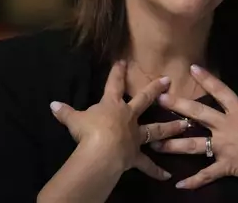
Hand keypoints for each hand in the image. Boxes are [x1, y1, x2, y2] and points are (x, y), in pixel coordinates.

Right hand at [50, 60, 187, 180]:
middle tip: (168, 80)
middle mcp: (128, 117)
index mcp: (112, 105)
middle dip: (156, 89)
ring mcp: (135, 135)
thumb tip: (52, 104)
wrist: (102, 151)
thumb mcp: (74, 120)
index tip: (123, 61)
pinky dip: (156, 170)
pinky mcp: (135, 154)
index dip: (117, 73)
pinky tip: (167, 175)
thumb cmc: (89, 131)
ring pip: (156, 129)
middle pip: (144, 100)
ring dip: (170, 127)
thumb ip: (65, 112)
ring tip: (185, 124)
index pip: (114, 84)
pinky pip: (147, 164)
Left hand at [153, 65, 237, 189]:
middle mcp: (227, 126)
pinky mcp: (226, 165)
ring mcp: (224, 146)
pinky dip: (193, 181)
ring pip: (193, 144)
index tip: (192, 68)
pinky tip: (179, 184)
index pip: (221, 91)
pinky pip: (206, 174)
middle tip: (159, 99)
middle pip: (198, 113)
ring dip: (173, 144)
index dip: (207, 79)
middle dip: (177, 106)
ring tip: (155, 143)